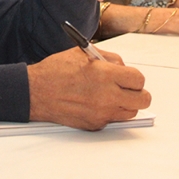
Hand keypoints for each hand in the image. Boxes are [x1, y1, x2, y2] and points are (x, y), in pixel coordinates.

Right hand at [27, 47, 150, 129]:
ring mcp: (101, 113)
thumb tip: (123, 67)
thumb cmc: (55, 71)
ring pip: (130, 112)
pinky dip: (109, 112)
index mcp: (105, 75)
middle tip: (128, 88)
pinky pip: (112, 119)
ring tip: (112, 95)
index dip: (136, 77)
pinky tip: (96, 102)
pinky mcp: (94, 125)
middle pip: (142, 100)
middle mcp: (106, 97)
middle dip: (138, 93)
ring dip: (125, 103)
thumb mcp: (84, 54)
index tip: (130, 77)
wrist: (35, 92)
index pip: (139, 80)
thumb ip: (109, 59)